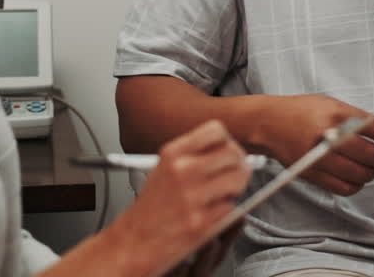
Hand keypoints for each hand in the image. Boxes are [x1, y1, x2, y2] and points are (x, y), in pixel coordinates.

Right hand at [111, 120, 251, 274]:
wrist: (133, 242)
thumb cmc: (149, 209)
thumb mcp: (163, 169)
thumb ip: (193, 156)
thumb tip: (228, 150)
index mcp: (172, 154)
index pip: (217, 131)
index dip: (227, 141)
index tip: (227, 151)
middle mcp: (182, 170)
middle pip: (233, 153)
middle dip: (239, 164)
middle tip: (234, 174)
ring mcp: (192, 196)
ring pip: (238, 179)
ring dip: (236, 187)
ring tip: (223, 194)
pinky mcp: (200, 222)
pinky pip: (230, 208)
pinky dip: (226, 211)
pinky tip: (211, 213)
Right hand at [257, 95, 373, 196]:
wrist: (268, 123)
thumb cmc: (303, 111)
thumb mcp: (334, 106)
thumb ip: (365, 118)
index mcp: (337, 114)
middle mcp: (329, 136)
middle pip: (373, 155)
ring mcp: (320, 157)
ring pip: (362, 175)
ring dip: (372, 173)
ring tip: (370, 165)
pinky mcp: (313, 175)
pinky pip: (345, 188)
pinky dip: (356, 185)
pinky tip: (355, 175)